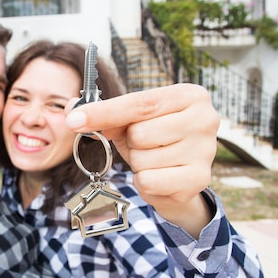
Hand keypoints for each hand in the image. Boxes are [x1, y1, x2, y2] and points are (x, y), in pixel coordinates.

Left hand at [65, 83, 219, 237]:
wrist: (181, 177)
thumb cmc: (155, 141)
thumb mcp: (131, 122)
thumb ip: (104, 114)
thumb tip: (71, 110)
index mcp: (189, 95)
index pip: (139, 103)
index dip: (103, 112)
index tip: (74, 120)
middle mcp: (205, 119)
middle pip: (139, 132)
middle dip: (131, 143)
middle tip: (146, 146)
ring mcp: (206, 150)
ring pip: (143, 158)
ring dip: (139, 163)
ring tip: (155, 161)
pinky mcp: (199, 178)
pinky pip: (148, 180)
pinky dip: (145, 182)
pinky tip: (159, 177)